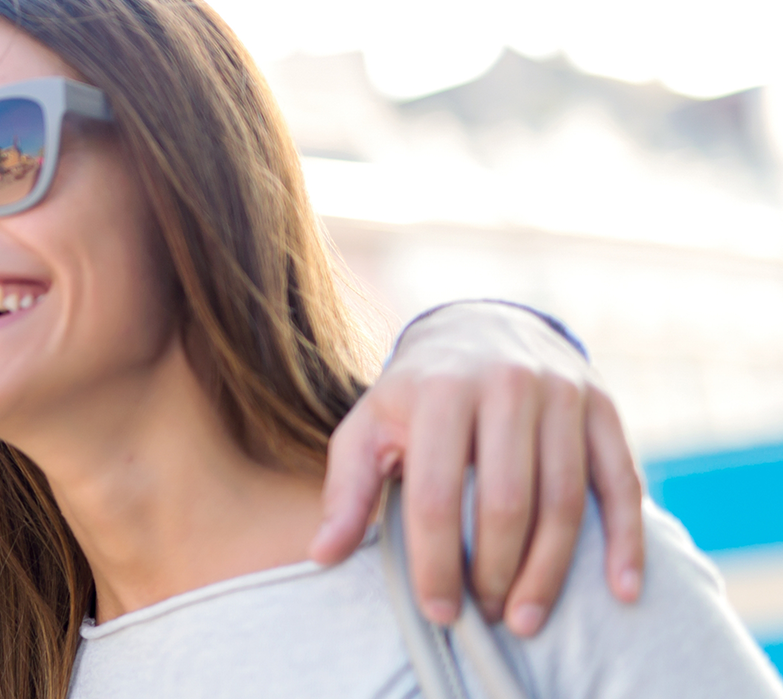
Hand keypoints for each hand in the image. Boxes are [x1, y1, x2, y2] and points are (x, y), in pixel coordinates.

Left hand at [309, 301, 645, 636]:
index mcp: (439, 391)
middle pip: (507, 502)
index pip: (436, 494)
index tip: (437, 611)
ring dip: (550, 571)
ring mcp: (562, 393)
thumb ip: (346, 489)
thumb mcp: (368, 428)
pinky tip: (621, 592)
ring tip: (527, 619)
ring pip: (565, 499)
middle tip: (485, 618)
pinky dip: (626, 542)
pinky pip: (622, 482)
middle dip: (495, 572)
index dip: (436, 561)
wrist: (480, 329)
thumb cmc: (413, 396)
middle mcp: (506, 385)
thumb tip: (322, 555)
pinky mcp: (603, 406)